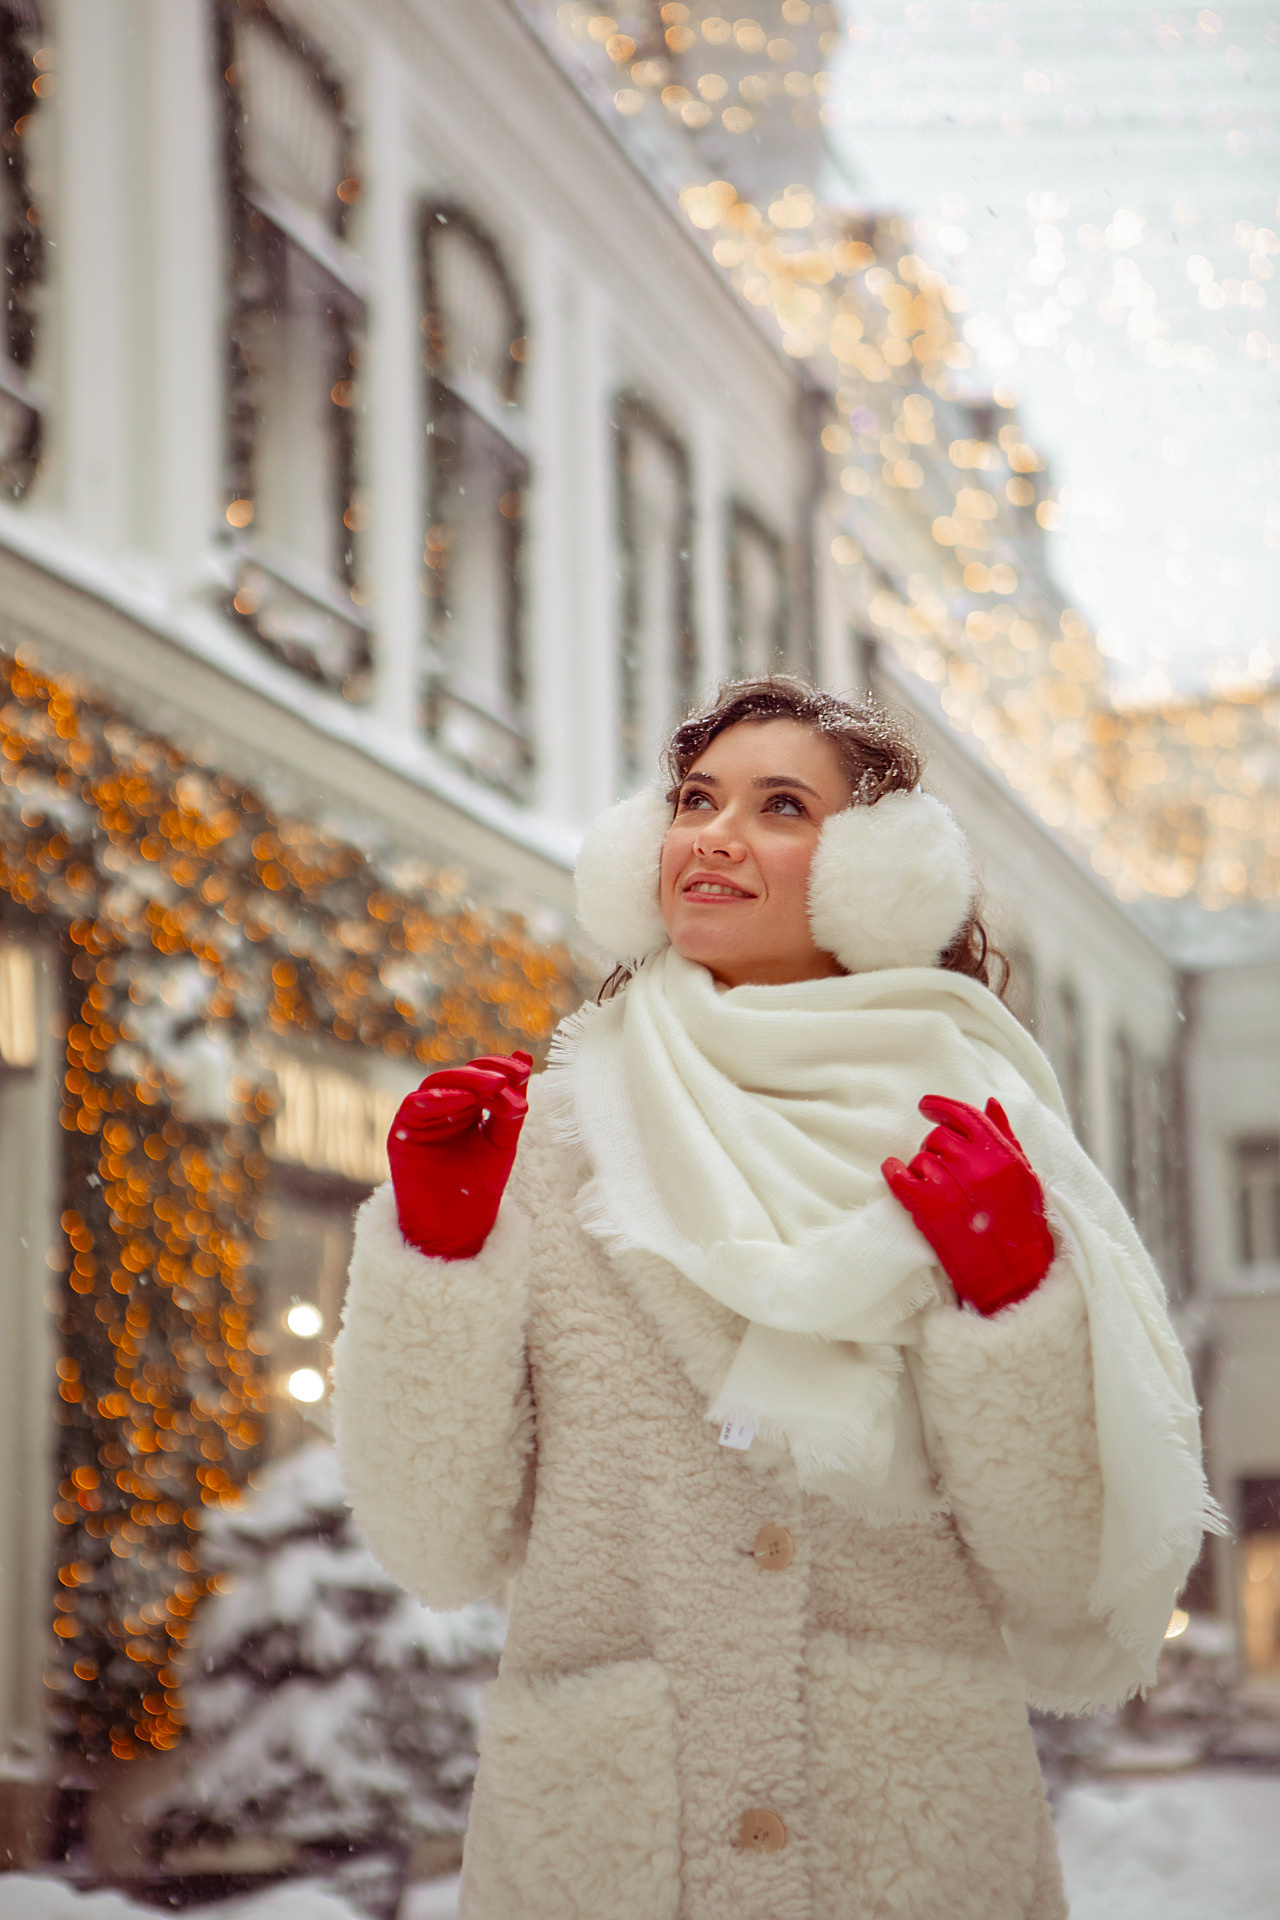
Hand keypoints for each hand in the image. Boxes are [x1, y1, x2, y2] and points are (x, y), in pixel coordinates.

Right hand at [387, 1052, 532, 1260]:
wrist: (456, 1228)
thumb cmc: (480, 1187)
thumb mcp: (503, 1142)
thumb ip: (511, 1106)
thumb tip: (525, 1059)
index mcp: (467, 1107)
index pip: (481, 1074)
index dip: (501, 1067)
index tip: (524, 1070)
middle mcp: (442, 1107)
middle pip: (459, 1076)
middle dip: (483, 1074)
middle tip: (505, 1079)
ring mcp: (421, 1119)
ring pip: (436, 1084)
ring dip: (464, 1082)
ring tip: (490, 1086)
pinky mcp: (402, 1133)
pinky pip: (414, 1106)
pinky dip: (438, 1099)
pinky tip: (462, 1100)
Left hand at [881, 1096, 1053, 1314]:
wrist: (1016, 1276)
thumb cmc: (1021, 1224)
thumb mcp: (1024, 1175)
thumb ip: (1006, 1136)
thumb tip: (990, 1102)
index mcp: (1002, 1153)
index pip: (963, 1115)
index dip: (940, 1106)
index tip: (925, 1106)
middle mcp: (978, 1165)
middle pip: (937, 1137)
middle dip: (936, 1149)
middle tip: (944, 1170)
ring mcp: (953, 1187)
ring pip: (920, 1159)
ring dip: (922, 1170)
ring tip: (938, 1190)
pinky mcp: (930, 1210)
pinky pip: (900, 1178)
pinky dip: (893, 1173)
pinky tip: (892, 1171)